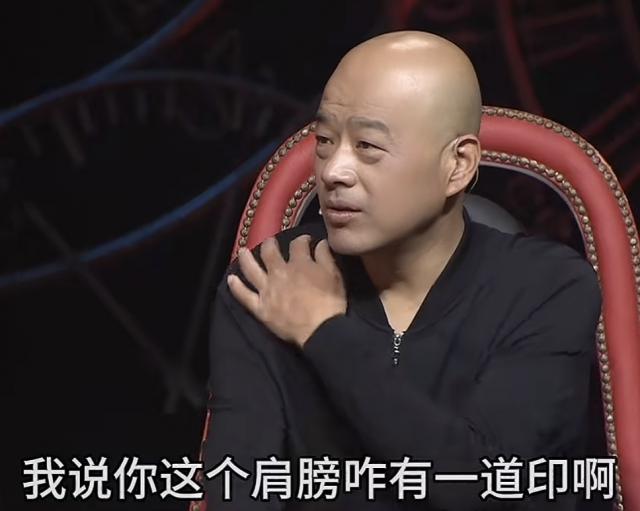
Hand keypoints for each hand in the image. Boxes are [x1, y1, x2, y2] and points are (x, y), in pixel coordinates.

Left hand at [227, 235, 346, 347]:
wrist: (320, 329)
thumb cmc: (330, 302)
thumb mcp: (334, 275)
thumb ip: (325, 256)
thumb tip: (320, 242)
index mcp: (299, 264)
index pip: (298, 244)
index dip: (301, 239)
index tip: (305, 240)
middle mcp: (279, 273)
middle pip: (269, 252)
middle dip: (269, 243)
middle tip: (270, 241)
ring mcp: (267, 290)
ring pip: (251, 269)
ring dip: (246, 259)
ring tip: (242, 251)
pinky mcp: (260, 308)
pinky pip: (244, 296)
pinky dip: (236, 287)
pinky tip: (230, 279)